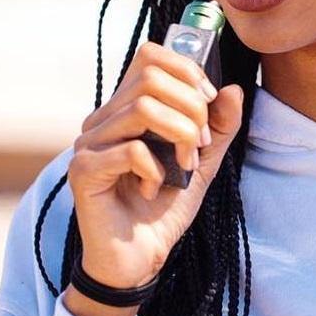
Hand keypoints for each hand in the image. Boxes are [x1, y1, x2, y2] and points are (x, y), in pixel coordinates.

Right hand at [66, 40, 243, 297]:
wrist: (138, 259)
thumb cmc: (163, 208)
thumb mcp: (202, 163)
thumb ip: (218, 127)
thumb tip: (233, 89)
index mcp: (126, 108)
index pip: (150, 56)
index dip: (187, 70)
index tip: (209, 103)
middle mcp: (103, 118)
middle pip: (151, 77)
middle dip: (191, 107)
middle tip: (199, 144)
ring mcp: (89, 142)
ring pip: (143, 109)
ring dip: (179, 136)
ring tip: (182, 166)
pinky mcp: (83, 170)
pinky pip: (130, 149)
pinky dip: (155, 169)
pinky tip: (155, 189)